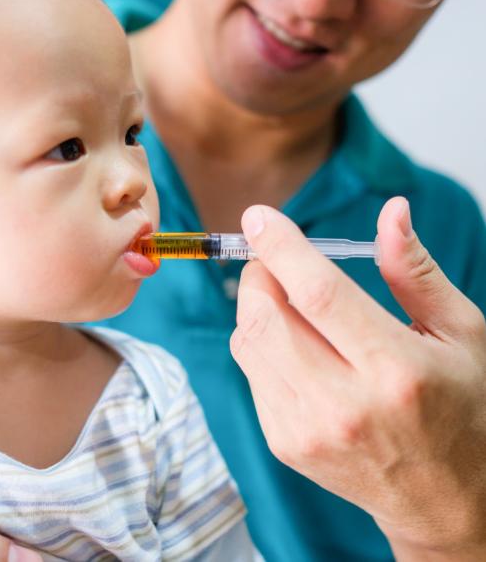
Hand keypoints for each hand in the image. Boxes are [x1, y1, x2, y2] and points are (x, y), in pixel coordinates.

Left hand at [231, 198, 485, 559]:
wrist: (442, 498)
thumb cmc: (461, 407)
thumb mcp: (460, 332)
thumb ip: (416, 271)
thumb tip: (391, 211)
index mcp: (396, 369)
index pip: (318, 293)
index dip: (281, 247)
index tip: (258, 217)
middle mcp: (344, 405)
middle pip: (267, 317)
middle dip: (259, 274)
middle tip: (275, 261)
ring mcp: (307, 429)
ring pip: (248, 342)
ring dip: (256, 306)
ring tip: (289, 303)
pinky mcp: (285, 443)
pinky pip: (250, 371)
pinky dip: (260, 342)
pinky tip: (293, 345)